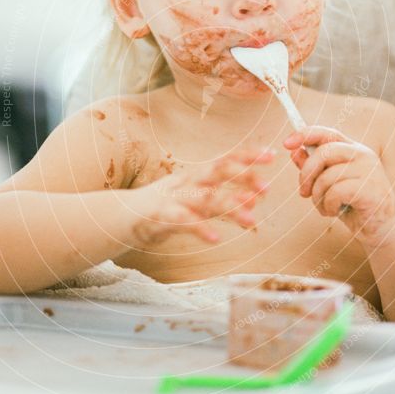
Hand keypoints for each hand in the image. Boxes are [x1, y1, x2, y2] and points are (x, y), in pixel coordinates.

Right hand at [127, 147, 274, 247]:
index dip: (248, 156)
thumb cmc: (164, 207)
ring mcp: (173, 197)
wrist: (122, 216)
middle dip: (243, 177)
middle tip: (267, 188)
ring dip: (229, 207)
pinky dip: (199, 228)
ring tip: (251, 220)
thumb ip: (223, 199)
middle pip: (217, 172)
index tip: (272, 156)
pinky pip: (182, 221)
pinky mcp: (160, 216)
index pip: (225, 160)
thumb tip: (255, 201)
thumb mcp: (195, 198)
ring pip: (204, 198)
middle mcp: (187, 181)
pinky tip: (215, 238)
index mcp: (196, 175)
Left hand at [283, 127, 394, 245]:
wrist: (382, 230)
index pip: (327, 133)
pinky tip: (334, 212)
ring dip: (317, 196)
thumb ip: (314, 169)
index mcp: (353, 150)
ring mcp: (369, 170)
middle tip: (302, 192)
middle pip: (323, 152)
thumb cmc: (353, 206)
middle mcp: (363, 155)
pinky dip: (328, 205)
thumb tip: (294, 152)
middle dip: (306, 174)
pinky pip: (336, 192)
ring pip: (327, 176)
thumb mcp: (329, 186)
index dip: (305, 134)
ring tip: (324, 207)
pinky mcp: (371, 188)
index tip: (286, 143)